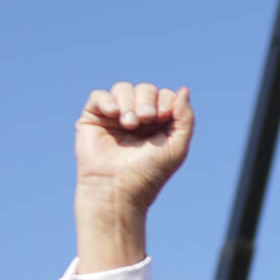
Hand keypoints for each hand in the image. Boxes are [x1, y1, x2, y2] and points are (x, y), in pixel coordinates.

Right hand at [72, 83, 191, 271]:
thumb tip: (184, 90)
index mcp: (157, 124)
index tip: (162, 119)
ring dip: (129, 102)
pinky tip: (114, 115)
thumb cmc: (148, 175)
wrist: (117, 191)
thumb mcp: (176, 148)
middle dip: (147, 101)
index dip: (165, 101)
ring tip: (129, 124)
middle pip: (145, 89)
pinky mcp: (93, 118)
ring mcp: (114, 117)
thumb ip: (185, 119)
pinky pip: (100, 95)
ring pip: (123, 88)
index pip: (164, 96)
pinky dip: (109, 100)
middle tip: (145, 120)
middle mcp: (136, 118)